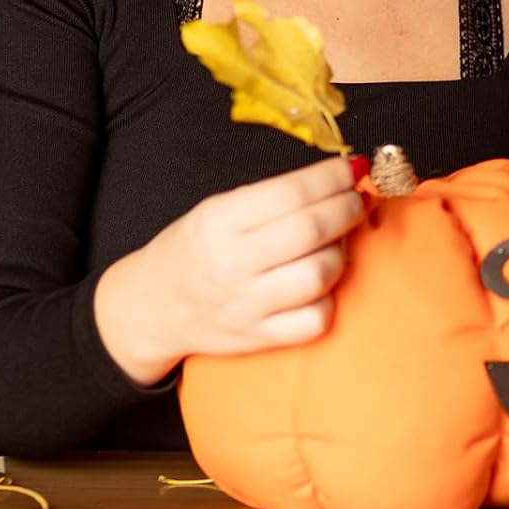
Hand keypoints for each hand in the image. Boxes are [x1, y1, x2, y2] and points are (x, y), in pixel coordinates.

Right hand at [95, 154, 366, 385]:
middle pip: (311, 231)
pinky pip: (313, 322)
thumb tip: (344, 174)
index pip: (292, 193)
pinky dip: (328, 299)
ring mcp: (246, 306)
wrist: (151, 307)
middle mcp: (232, 264)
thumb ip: (277, 194)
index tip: (353, 169)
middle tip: (357, 200)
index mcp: (219, 221)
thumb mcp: (220, 208)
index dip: (333, 178)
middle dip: (348, 208)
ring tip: (337, 242)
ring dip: (342, 253)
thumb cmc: (196, 247)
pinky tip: (321, 283)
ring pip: (319, 275)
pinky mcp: (258, 339)